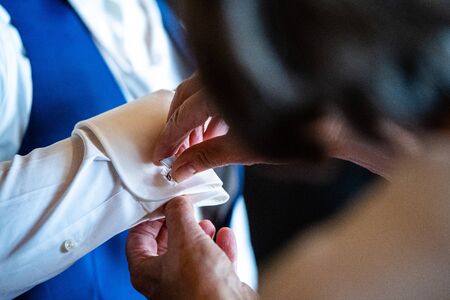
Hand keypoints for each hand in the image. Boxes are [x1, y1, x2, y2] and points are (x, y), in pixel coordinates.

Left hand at [126, 197, 256, 299]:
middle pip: (165, 244)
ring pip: (190, 252)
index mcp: (146, 272)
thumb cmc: (200, 288)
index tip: (161, 202)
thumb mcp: (185, 238)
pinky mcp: (211, 287)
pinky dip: (219, 247)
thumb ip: (178, 215)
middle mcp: (164, 280)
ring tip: (206, 222)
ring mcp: (188, 284)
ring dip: (199, 234)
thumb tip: (177, 202)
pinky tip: (225, 236)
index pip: (137, 238)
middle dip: (177, 223)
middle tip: (184, 207)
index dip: (149, 217)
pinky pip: (213, 262)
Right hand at [153, 74, 420, 181]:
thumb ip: (205, 157)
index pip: (181, 116)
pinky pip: (212, 91)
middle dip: (176, 126)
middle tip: (174, 150)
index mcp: (218, 91)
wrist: (325, 121)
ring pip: (196, 93)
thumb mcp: (241, 149)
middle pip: (182, 99)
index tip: (159, 156)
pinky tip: (212, 129)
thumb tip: (179, 169)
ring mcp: (231, 74)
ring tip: (194, 143)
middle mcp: (222, 75)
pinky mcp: (240, 79)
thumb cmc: (290, 132)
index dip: (168, 139)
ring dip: (190, 118)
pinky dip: (206, 110)